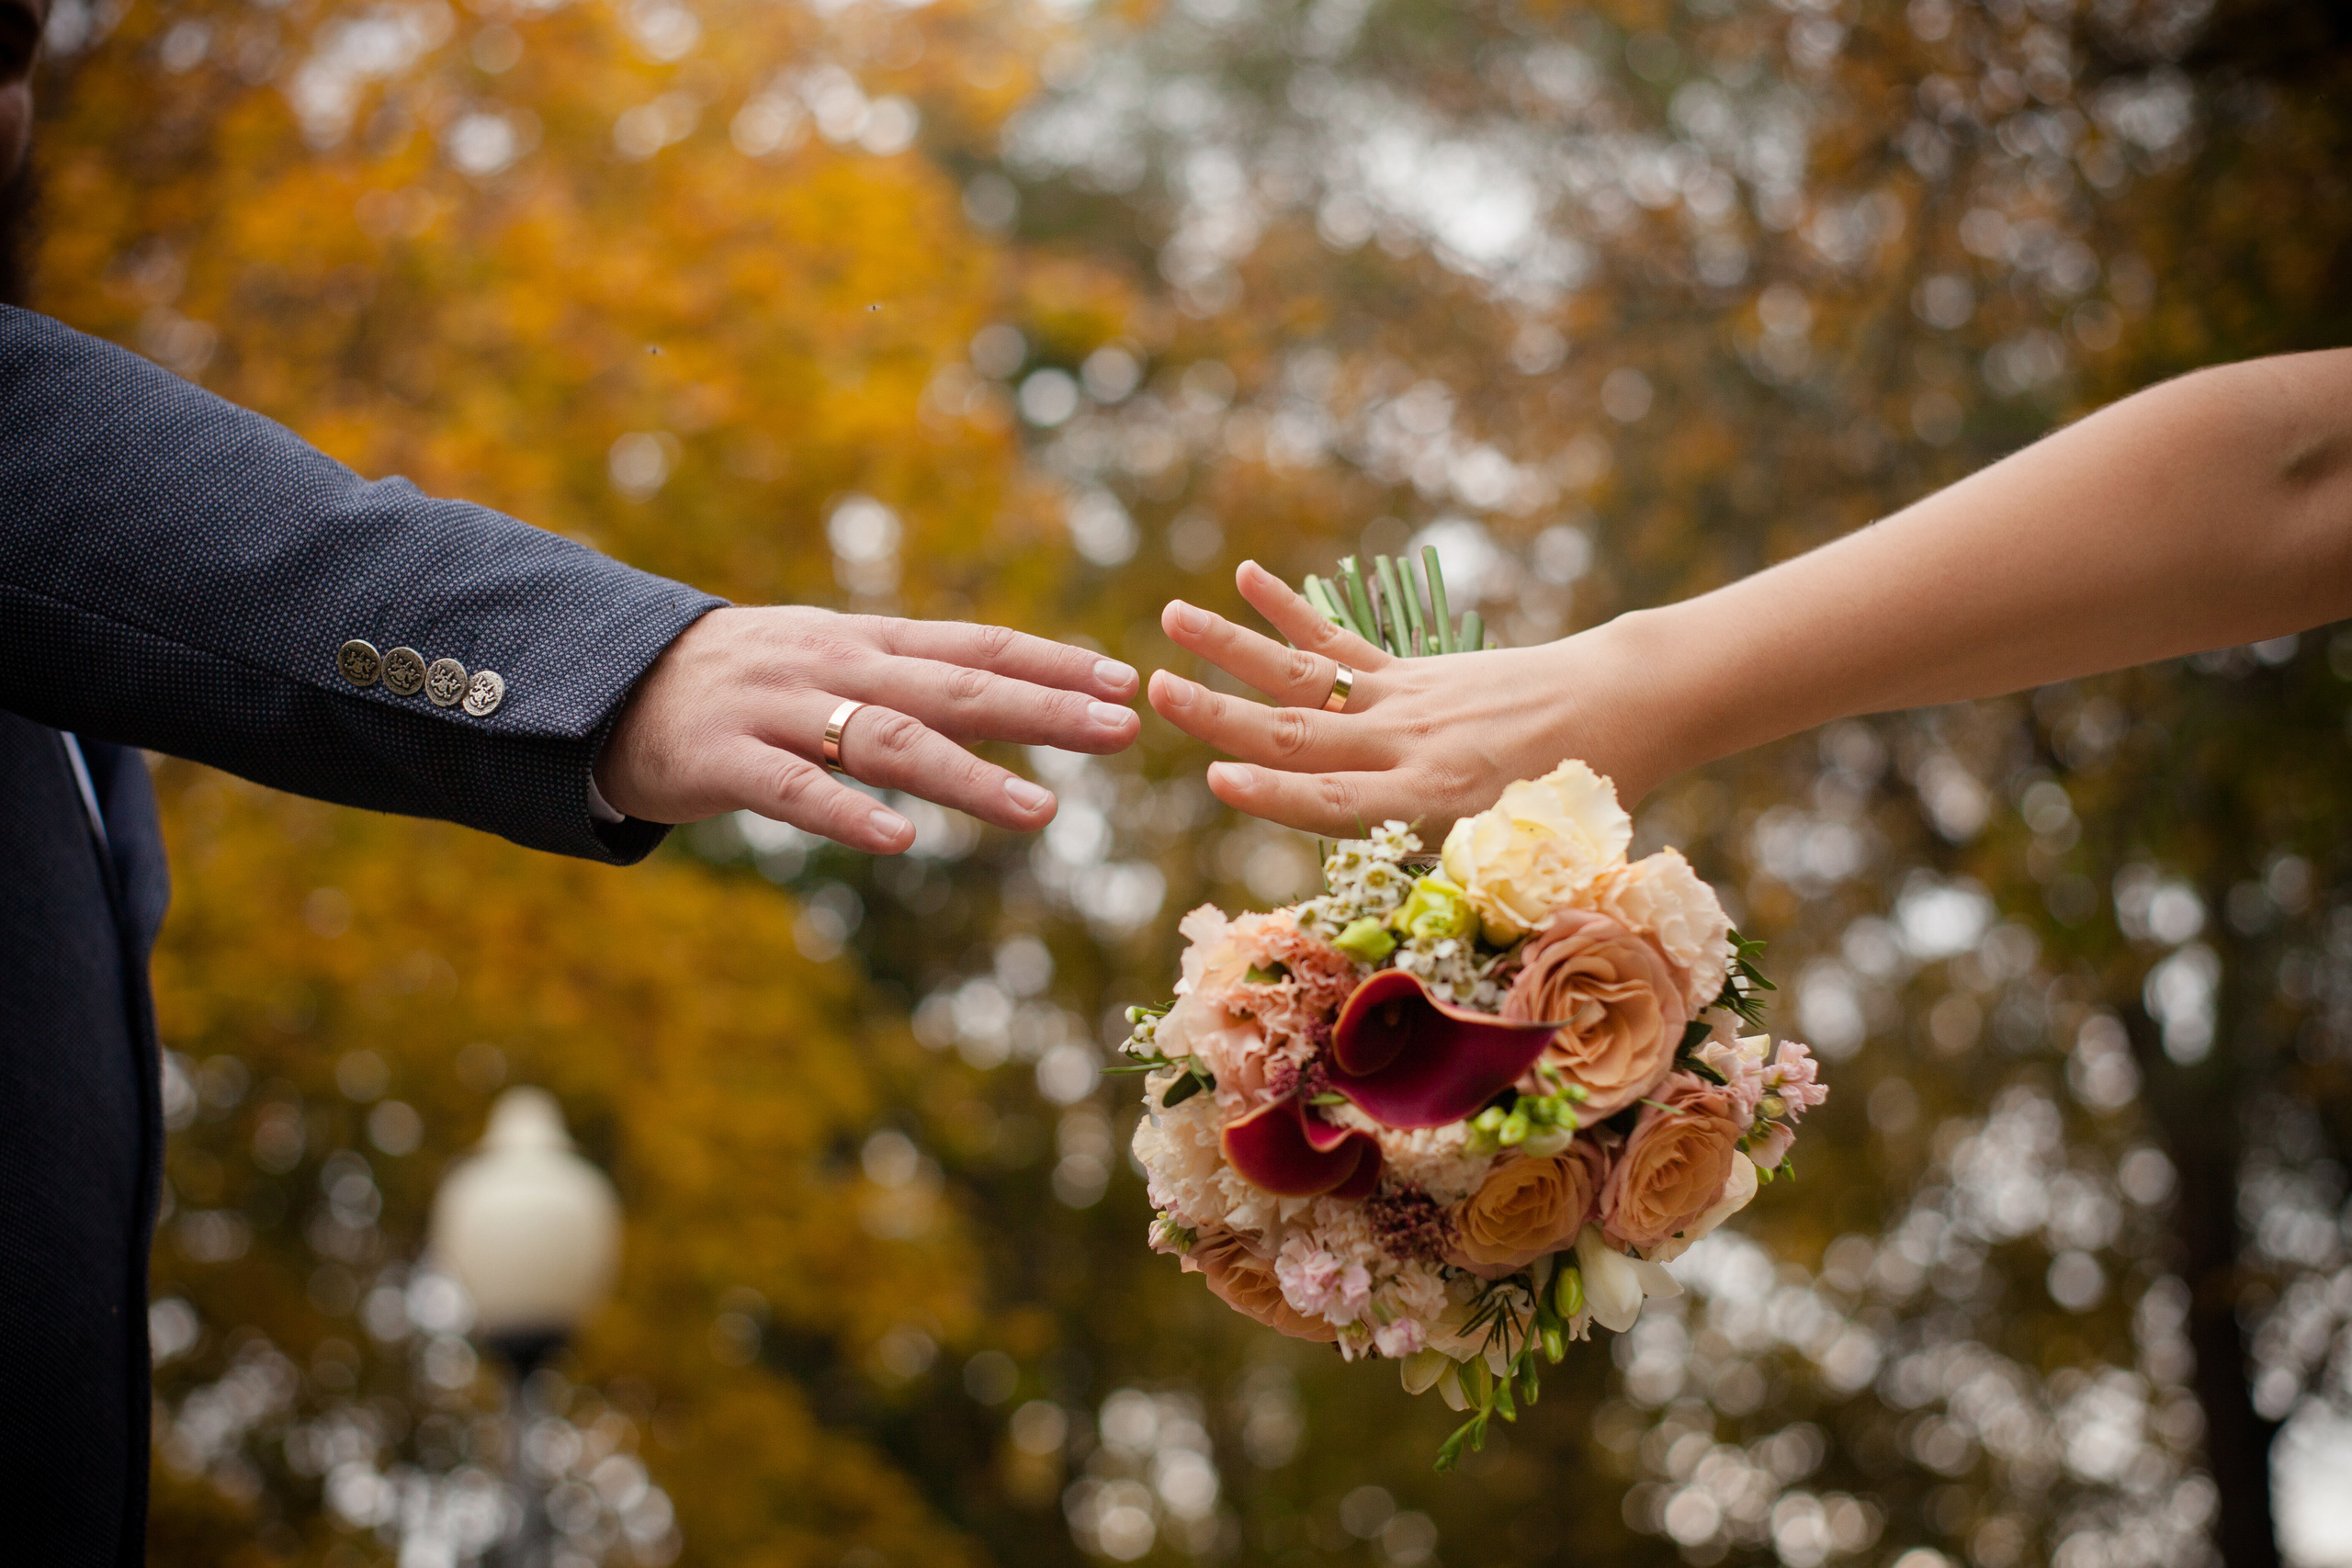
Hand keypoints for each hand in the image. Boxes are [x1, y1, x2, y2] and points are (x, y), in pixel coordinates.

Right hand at [597, 606, 1141, 851]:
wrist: (606, 684)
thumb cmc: (736, 684)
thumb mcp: (825, 663)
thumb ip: (903, 679)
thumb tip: (1004, 698)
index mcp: (862, 642)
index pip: (973, 646)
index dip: (1050, 663)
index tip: (1124, 681)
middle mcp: (831, 668)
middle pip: (952, 688)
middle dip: (1042, 709)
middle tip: (1120, 730)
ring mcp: (778, 711)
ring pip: (886, 742)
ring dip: (970, 777)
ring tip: (1042, 812)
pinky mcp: (724, 761)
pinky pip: (794, 790)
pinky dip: (848, 814)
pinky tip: (899, 840)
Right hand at [1146, 562, 1671, 839]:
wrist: (1624, 702)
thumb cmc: (1578, 795)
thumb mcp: (1526, 853)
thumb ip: (1457, 874)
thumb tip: (1400, 914)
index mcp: (1435, 799)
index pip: (1336, 802)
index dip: (1274, 795)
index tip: (1216, 780)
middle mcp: (1407, 744)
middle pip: (1300, 731)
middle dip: (1222, 714)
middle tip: (1156, 693)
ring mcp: (1404, 700)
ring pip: (1305, 675)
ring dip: (1234, 647)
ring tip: (1173, 616)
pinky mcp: (1410, 672)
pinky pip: (1339, 644)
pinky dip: (1291, 612)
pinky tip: (1246, 577)